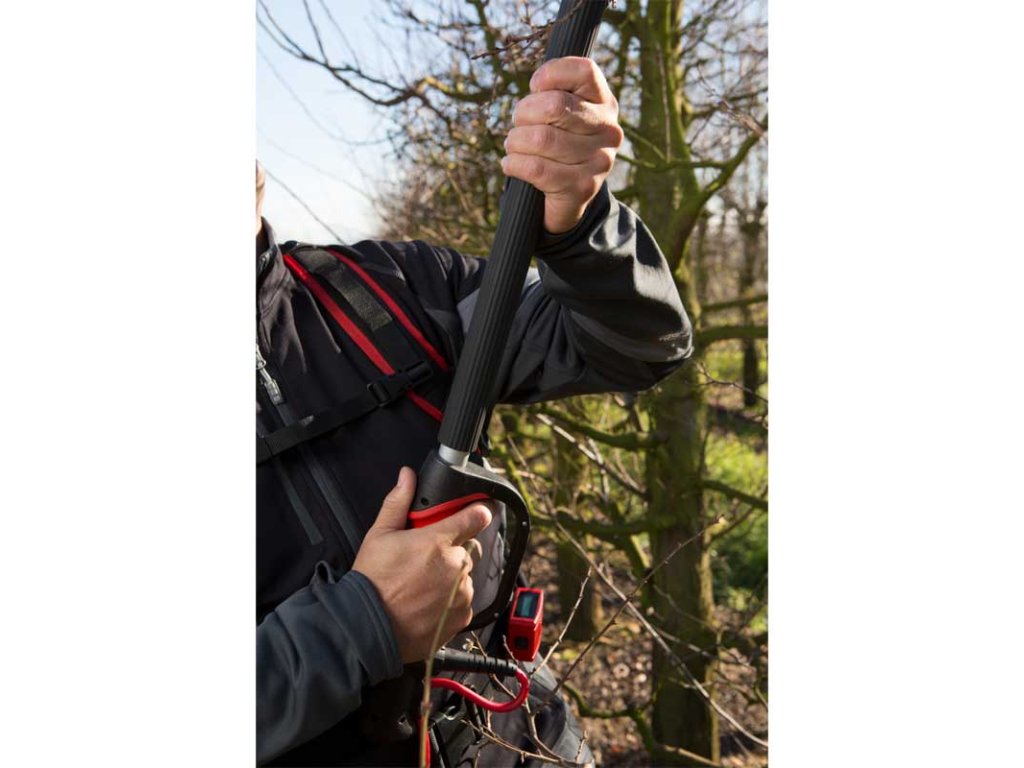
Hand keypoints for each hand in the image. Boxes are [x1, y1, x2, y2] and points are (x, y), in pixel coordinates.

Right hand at [352, 467, 492, 663]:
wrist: (367, 629)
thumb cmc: (372, 583)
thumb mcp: (379, 535)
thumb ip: (398, 502)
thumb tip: (407, 477)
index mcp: (438, 541)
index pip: (476, 516)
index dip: (476, 512)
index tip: (475, 513)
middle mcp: (454, 566)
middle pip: (467, 550)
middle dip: (450, 553)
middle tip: (424, 563)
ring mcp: (460, 593)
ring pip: (465, 577)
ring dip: (451, 579)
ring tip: (422, 587)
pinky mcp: (462, 616)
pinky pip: (463, 602)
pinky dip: (450, 602)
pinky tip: (427, 604)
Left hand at [501, 56, 623, 233]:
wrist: (569, 200)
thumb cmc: (557, 146)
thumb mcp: (562, 116)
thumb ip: (553, 93)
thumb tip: (537, 87)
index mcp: (604, 103)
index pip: (584, 70)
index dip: (550, 74)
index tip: (535, 89)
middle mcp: (608, 130)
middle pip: (554, 105)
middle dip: (524, 113)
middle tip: (518, 124)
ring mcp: (599, 161)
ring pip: (541, 138)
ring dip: (515, 141)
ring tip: (514, 145)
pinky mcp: (582, 187)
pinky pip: (536, 169)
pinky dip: (514, 164)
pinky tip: (510, 164)